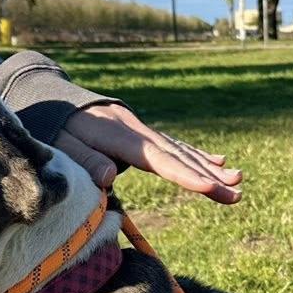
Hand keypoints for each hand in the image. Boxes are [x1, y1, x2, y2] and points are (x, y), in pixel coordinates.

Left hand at [55, 101, 242, 203]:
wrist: (54, 98)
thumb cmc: (54, 127)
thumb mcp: (60, 144)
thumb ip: (84, 159)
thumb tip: (109, 177)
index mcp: (120, 136)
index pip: (158, 160)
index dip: (185, 175)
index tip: (211, 187)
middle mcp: (138, 131)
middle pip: (178, 157)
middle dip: (209, 177)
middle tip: (236, 194)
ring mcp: (143, 131)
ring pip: (181, 151)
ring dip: (210, 167)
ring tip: (239, 180)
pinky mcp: (143, 135)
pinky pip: (175, 147)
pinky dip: (197, 156)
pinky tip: (219, 162)